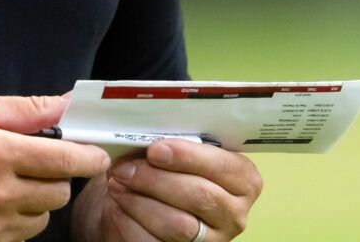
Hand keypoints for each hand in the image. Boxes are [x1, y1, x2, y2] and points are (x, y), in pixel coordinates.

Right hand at [0, 94, 111, 241]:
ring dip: (36, 203)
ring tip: (8, 185)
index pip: (65, 162)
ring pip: (40, 220)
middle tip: (38, 164)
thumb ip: (25, 110)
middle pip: (58, 194)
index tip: (96, 155)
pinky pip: (17, 240)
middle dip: (58, 177)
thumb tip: (67, 103)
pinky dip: (15, 224)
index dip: (89, 158)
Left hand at [74, 139, 263, 241]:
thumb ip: (174, 139)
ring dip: (138, 201)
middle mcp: (234, 214)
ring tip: (116, 182)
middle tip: (123, 167)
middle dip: (155, 179)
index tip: (155, 149)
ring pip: (176, 225)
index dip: (188, 157)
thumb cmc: (170, 166)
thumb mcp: (180, 149)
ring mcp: (211, 241)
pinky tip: (115, 206)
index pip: (223, 168)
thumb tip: (146, 128)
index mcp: (243, 180)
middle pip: (198, 196)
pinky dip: (129, 222)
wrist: (149, 201)